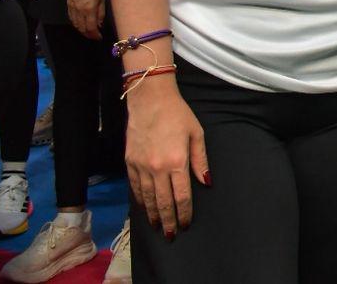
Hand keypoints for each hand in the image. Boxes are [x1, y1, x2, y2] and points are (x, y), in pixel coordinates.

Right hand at [66, 0, 104, 38]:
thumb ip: (101, 12)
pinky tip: (81, 24)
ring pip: (75, 24)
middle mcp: (78, 10)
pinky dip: (76, 23)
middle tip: (95, 36)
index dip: (95, 35)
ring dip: (82, 30)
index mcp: (88, 9)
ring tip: (89, 32)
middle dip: (88, 34)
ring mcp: (72, 7)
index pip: (90, 27)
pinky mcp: (68, 4)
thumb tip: (99, 24)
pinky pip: (71, 18)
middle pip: (81, 28)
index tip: (99, 37)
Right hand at [124, 81, 209, 237]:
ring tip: (158, 226)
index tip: (186, 224)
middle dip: (168, 221)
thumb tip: (206, 182)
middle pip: (163, 202)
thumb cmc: (177, 114)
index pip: (181, 196)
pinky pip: (135, 187)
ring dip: (153, 214)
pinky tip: (145, 207)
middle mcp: (157, 168)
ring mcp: (141, 166)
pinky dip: (140, 200)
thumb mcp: (197, 134)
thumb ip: (200, 161)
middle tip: (171, 235)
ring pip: (147, 198)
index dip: (185, 213)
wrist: (150, 100)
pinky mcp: (130, 162)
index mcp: (176, 162)